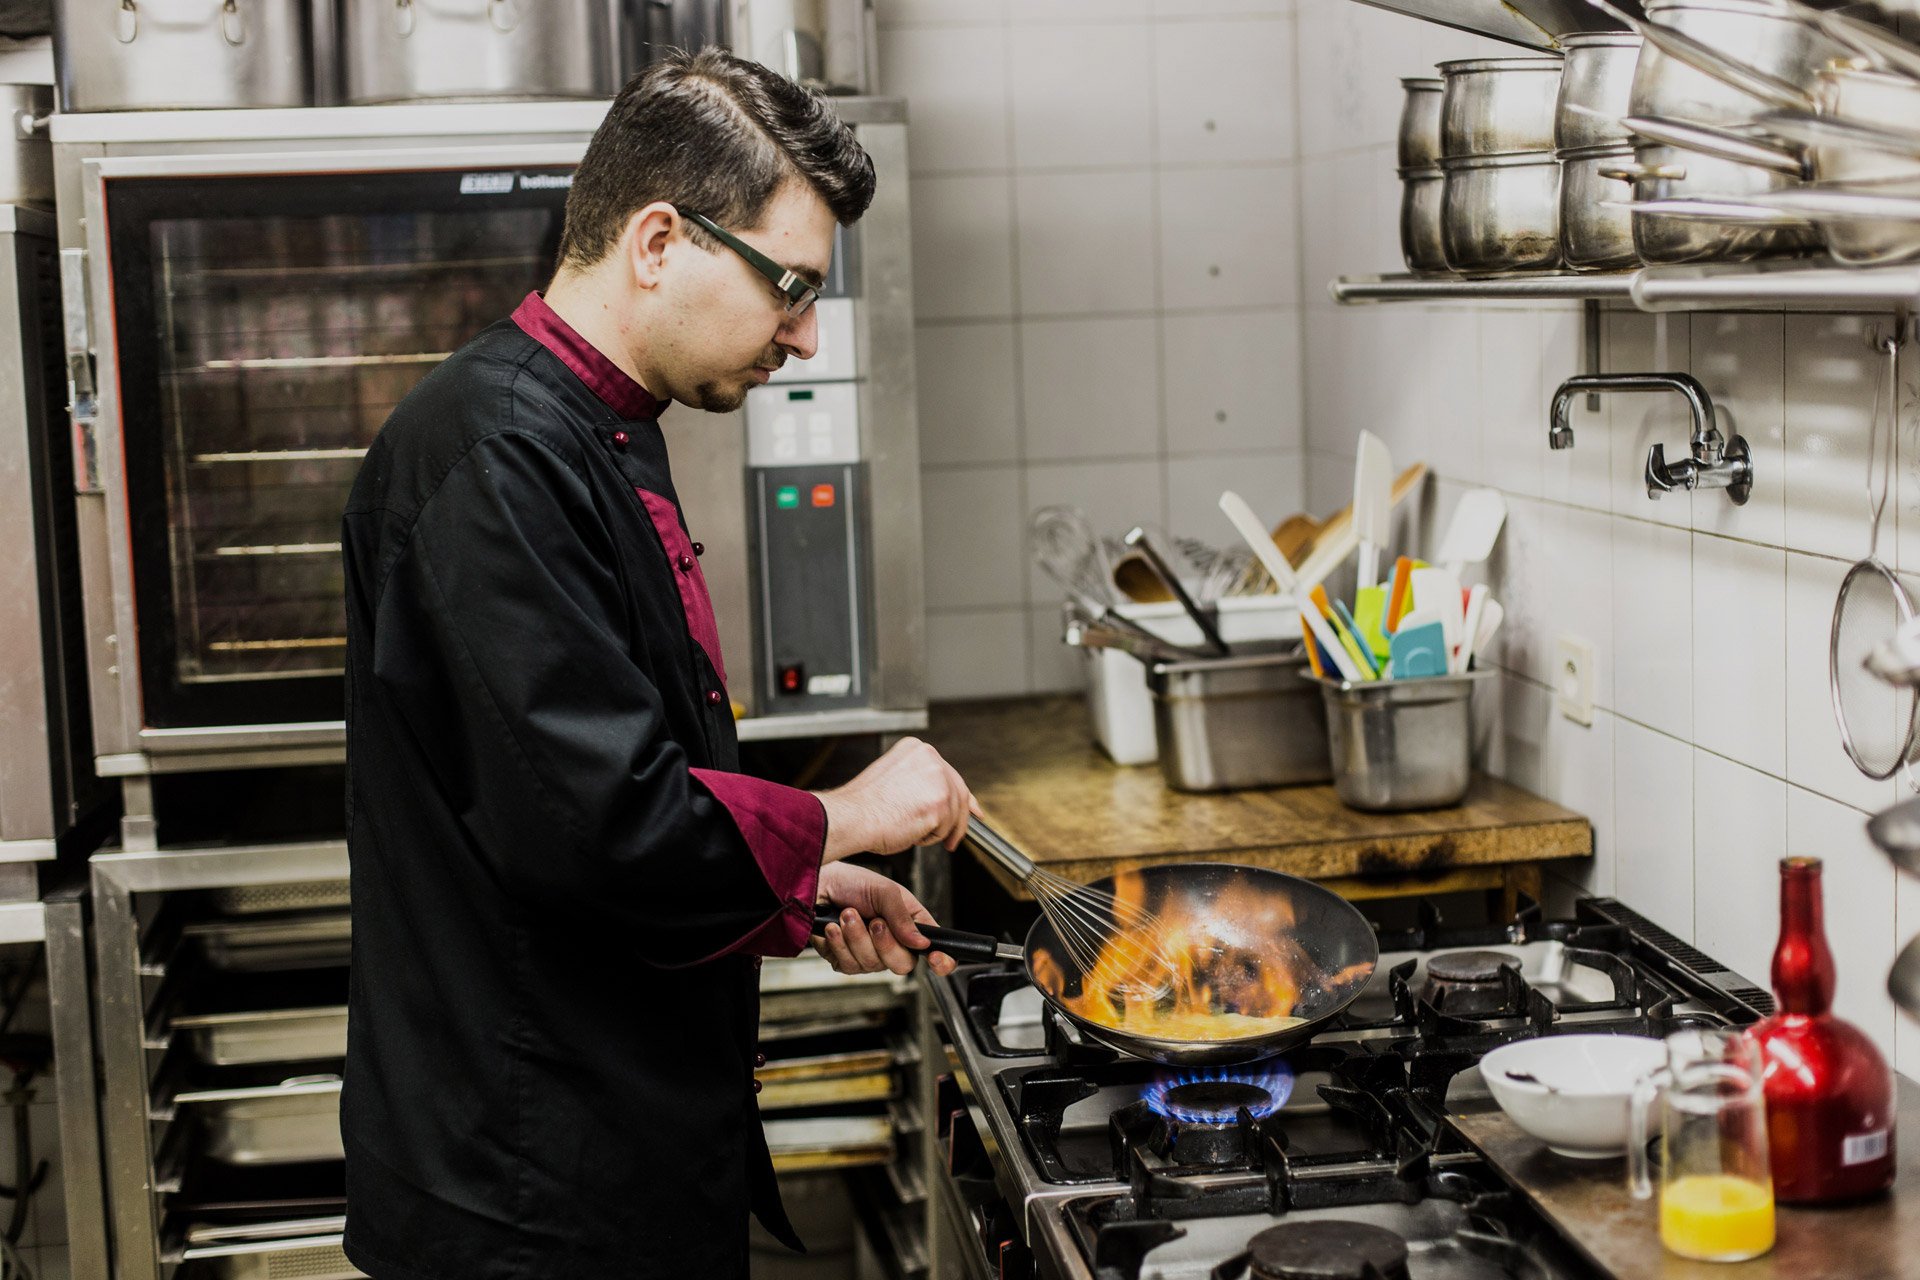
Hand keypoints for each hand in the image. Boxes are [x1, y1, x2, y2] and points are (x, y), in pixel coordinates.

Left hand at [811, 862, 955, 977]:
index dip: (941, 961)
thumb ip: (903, 917)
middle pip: (902, 964)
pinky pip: (847, 965)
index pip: (933, 950)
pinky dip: (839, 943)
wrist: (817, 883)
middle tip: (874, 921)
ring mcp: (868, 954)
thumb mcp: (885, 891)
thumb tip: (922, 943)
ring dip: (856, 936)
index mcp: (909, 924)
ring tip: (847, 913)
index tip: (936, 960)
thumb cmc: (852, 882)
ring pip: (871, 965)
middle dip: (885, 943)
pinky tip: (833, 927)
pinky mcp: (844, 960)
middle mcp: (891, 943)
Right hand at [815, 737, 976, 862]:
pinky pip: (946, 829)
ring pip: (953, 813)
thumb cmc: (863, 807)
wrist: (850, 818)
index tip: (971, 809)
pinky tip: (910, 833)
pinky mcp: (939, 803)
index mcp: (917, 750)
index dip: (962, 796)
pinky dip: (930, 838)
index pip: (949, 773)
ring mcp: (936, 779)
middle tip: (954, 837)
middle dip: (960, 819)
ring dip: (936, 830)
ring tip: (910, 831)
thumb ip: (920, 783)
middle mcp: (930, 758)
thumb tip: (942, 799)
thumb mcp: (894, 780)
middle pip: (959, 792)